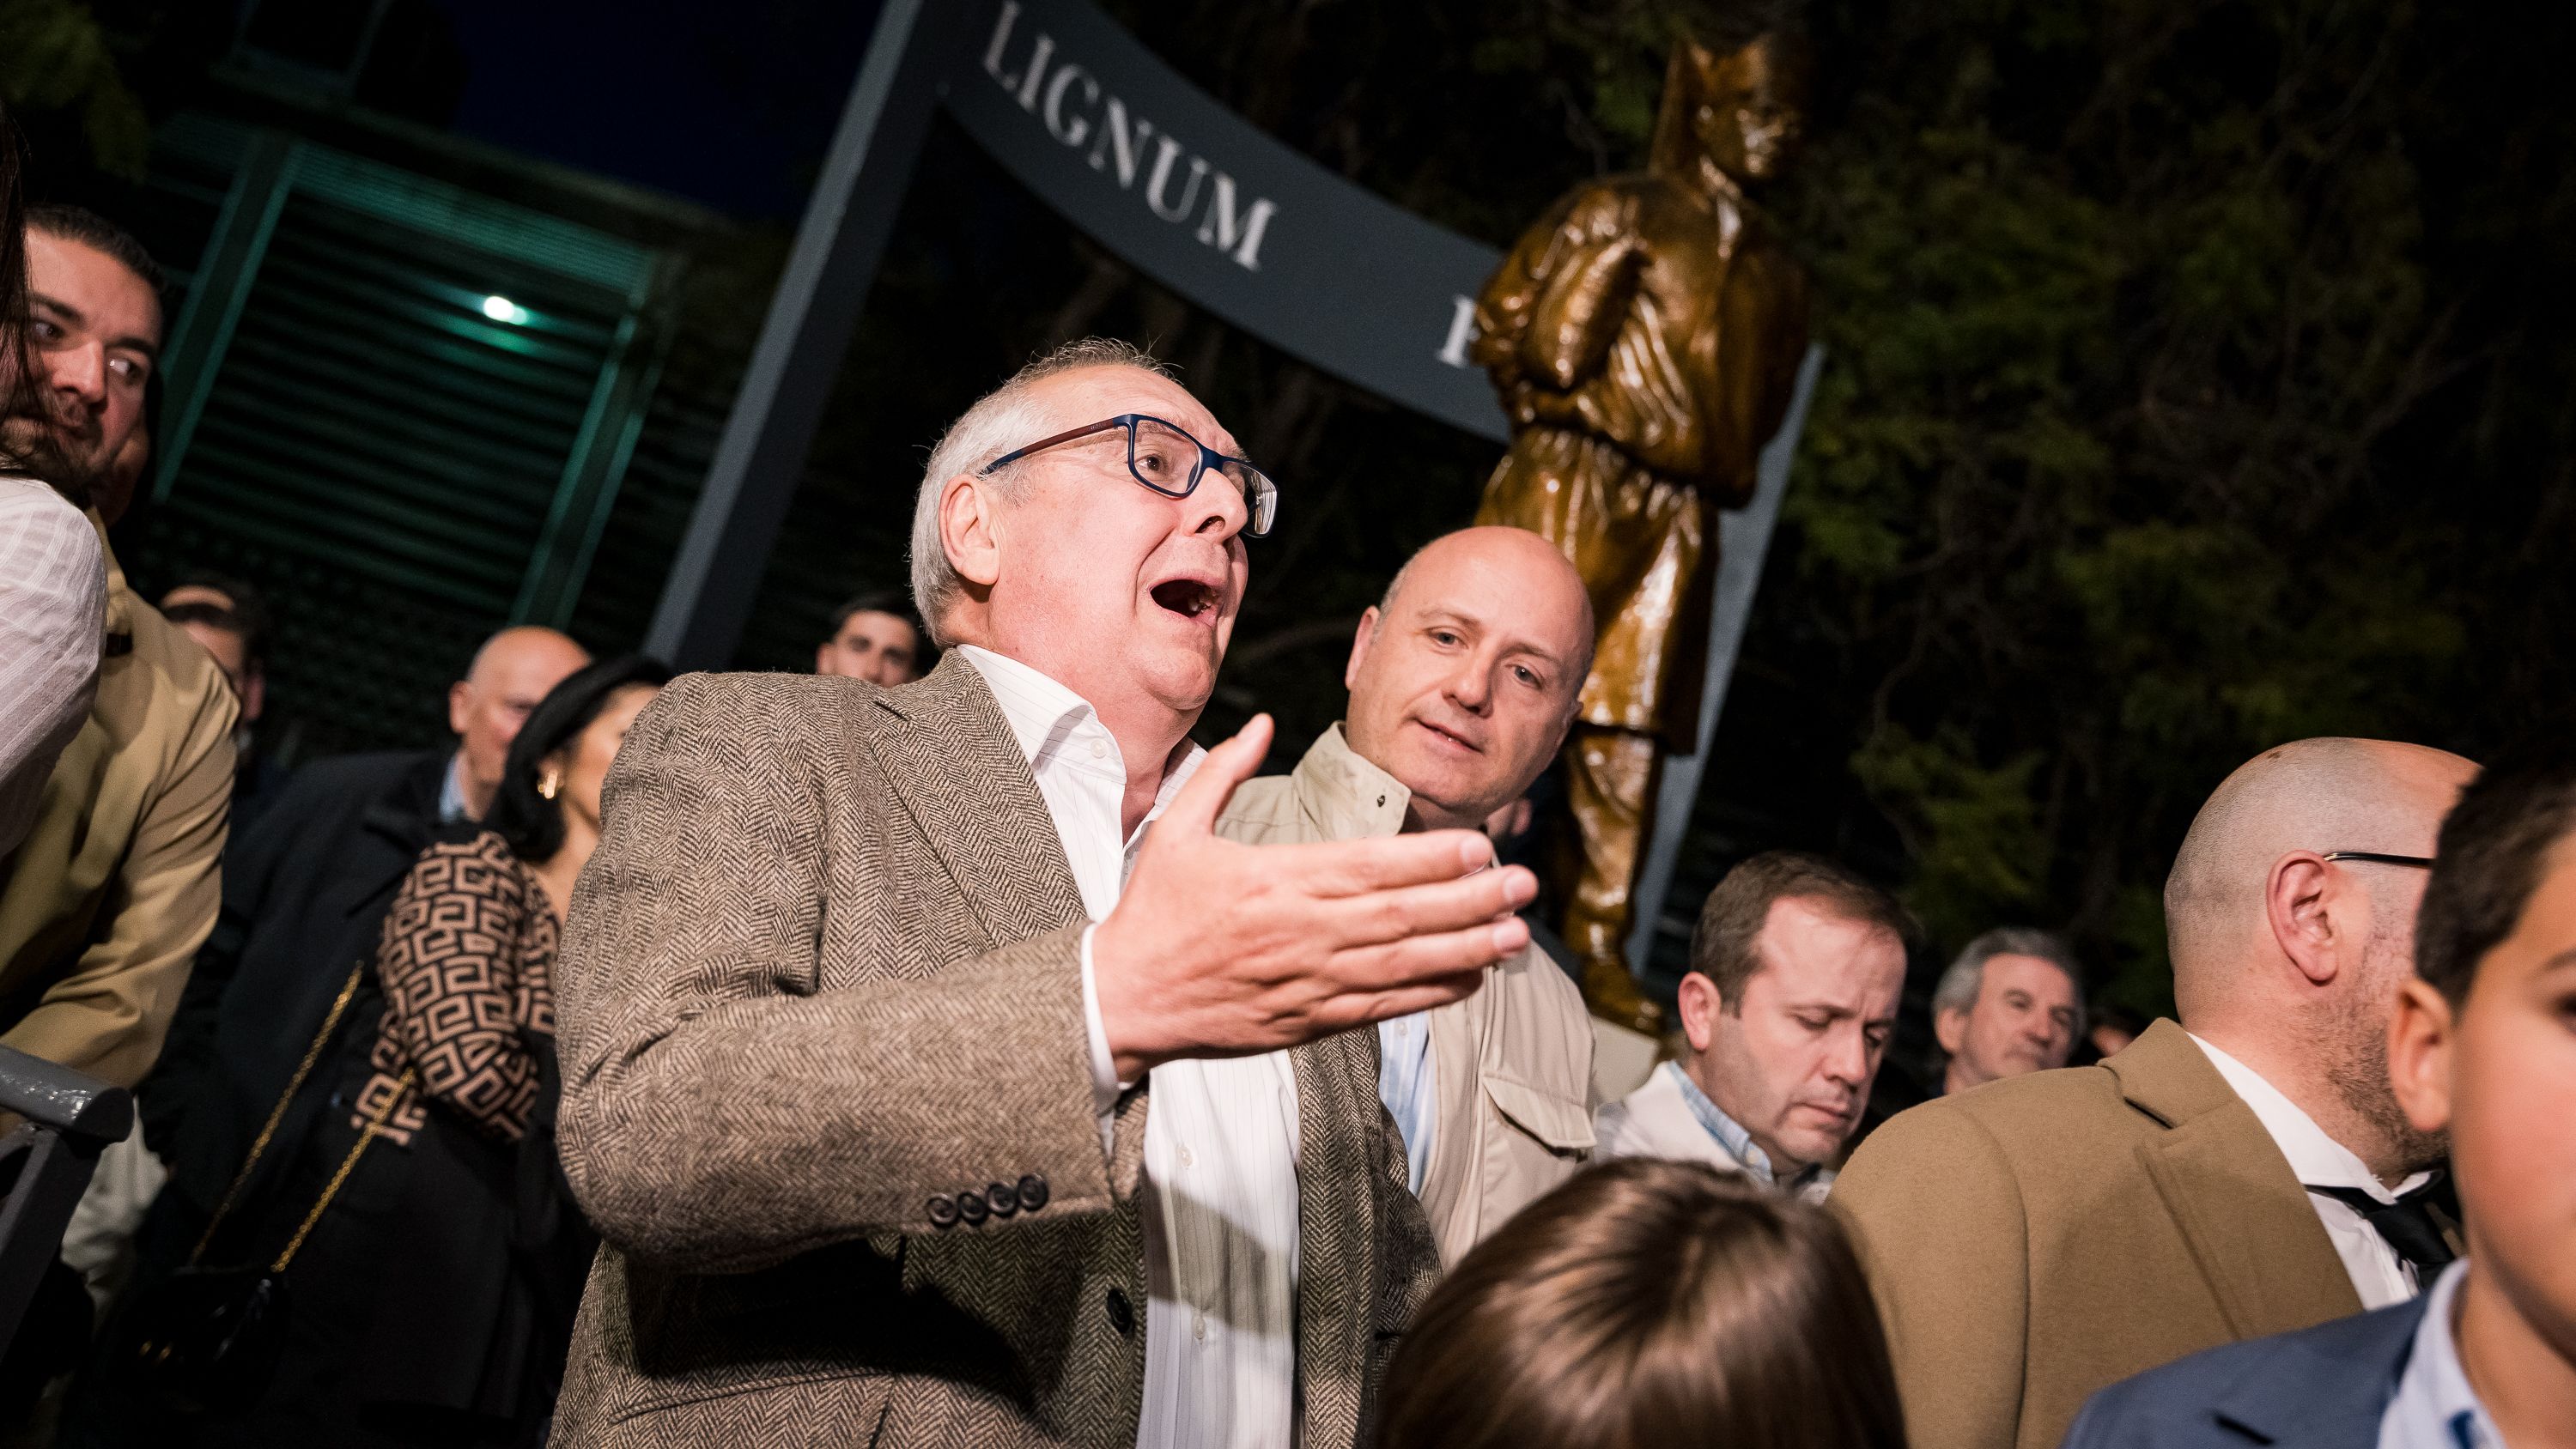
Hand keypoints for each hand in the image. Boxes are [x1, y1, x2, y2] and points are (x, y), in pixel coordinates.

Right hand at [1093, 714, 1537, 1079]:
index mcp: (1275, 879)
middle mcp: (1301, 931)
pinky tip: (1469, 979)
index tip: (1478, 846)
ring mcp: (1308, 980)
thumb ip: (1224, 771)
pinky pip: (1381, 1008)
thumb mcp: (1177, 829)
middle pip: (1402, 916)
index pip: (1369, 867)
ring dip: (1465, 950)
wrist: (1123, 997)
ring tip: (1515, 935)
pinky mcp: (1307, 1020)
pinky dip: (1428, 995)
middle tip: (1523, 885)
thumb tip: (1264, 722)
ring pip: (1402, 966)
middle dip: (1469, 901)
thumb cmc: (1153, 911)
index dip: (1430, 859)